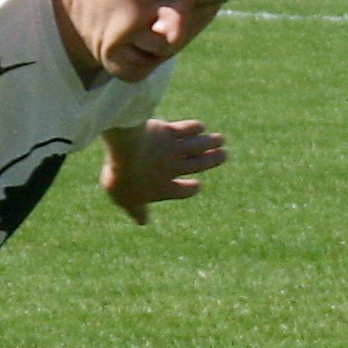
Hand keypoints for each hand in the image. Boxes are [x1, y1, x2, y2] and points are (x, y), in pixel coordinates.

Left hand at [101, 118, 225, 223]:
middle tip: (224, 155)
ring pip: (195, 146)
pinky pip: (184, 130)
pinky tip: (200, 126)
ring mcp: (171, 150)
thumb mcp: (126, 201)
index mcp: (163, 189)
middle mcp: (171, 169)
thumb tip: (143, 221)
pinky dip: (193, 128)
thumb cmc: (123, 180)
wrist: (126, 153)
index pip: (181, 191)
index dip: (190, 189)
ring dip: (209, 142)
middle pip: (196, 164)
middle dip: (211, 160)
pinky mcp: (167, 132)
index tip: (198, 185)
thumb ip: (137, 210)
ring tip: (221, 139)